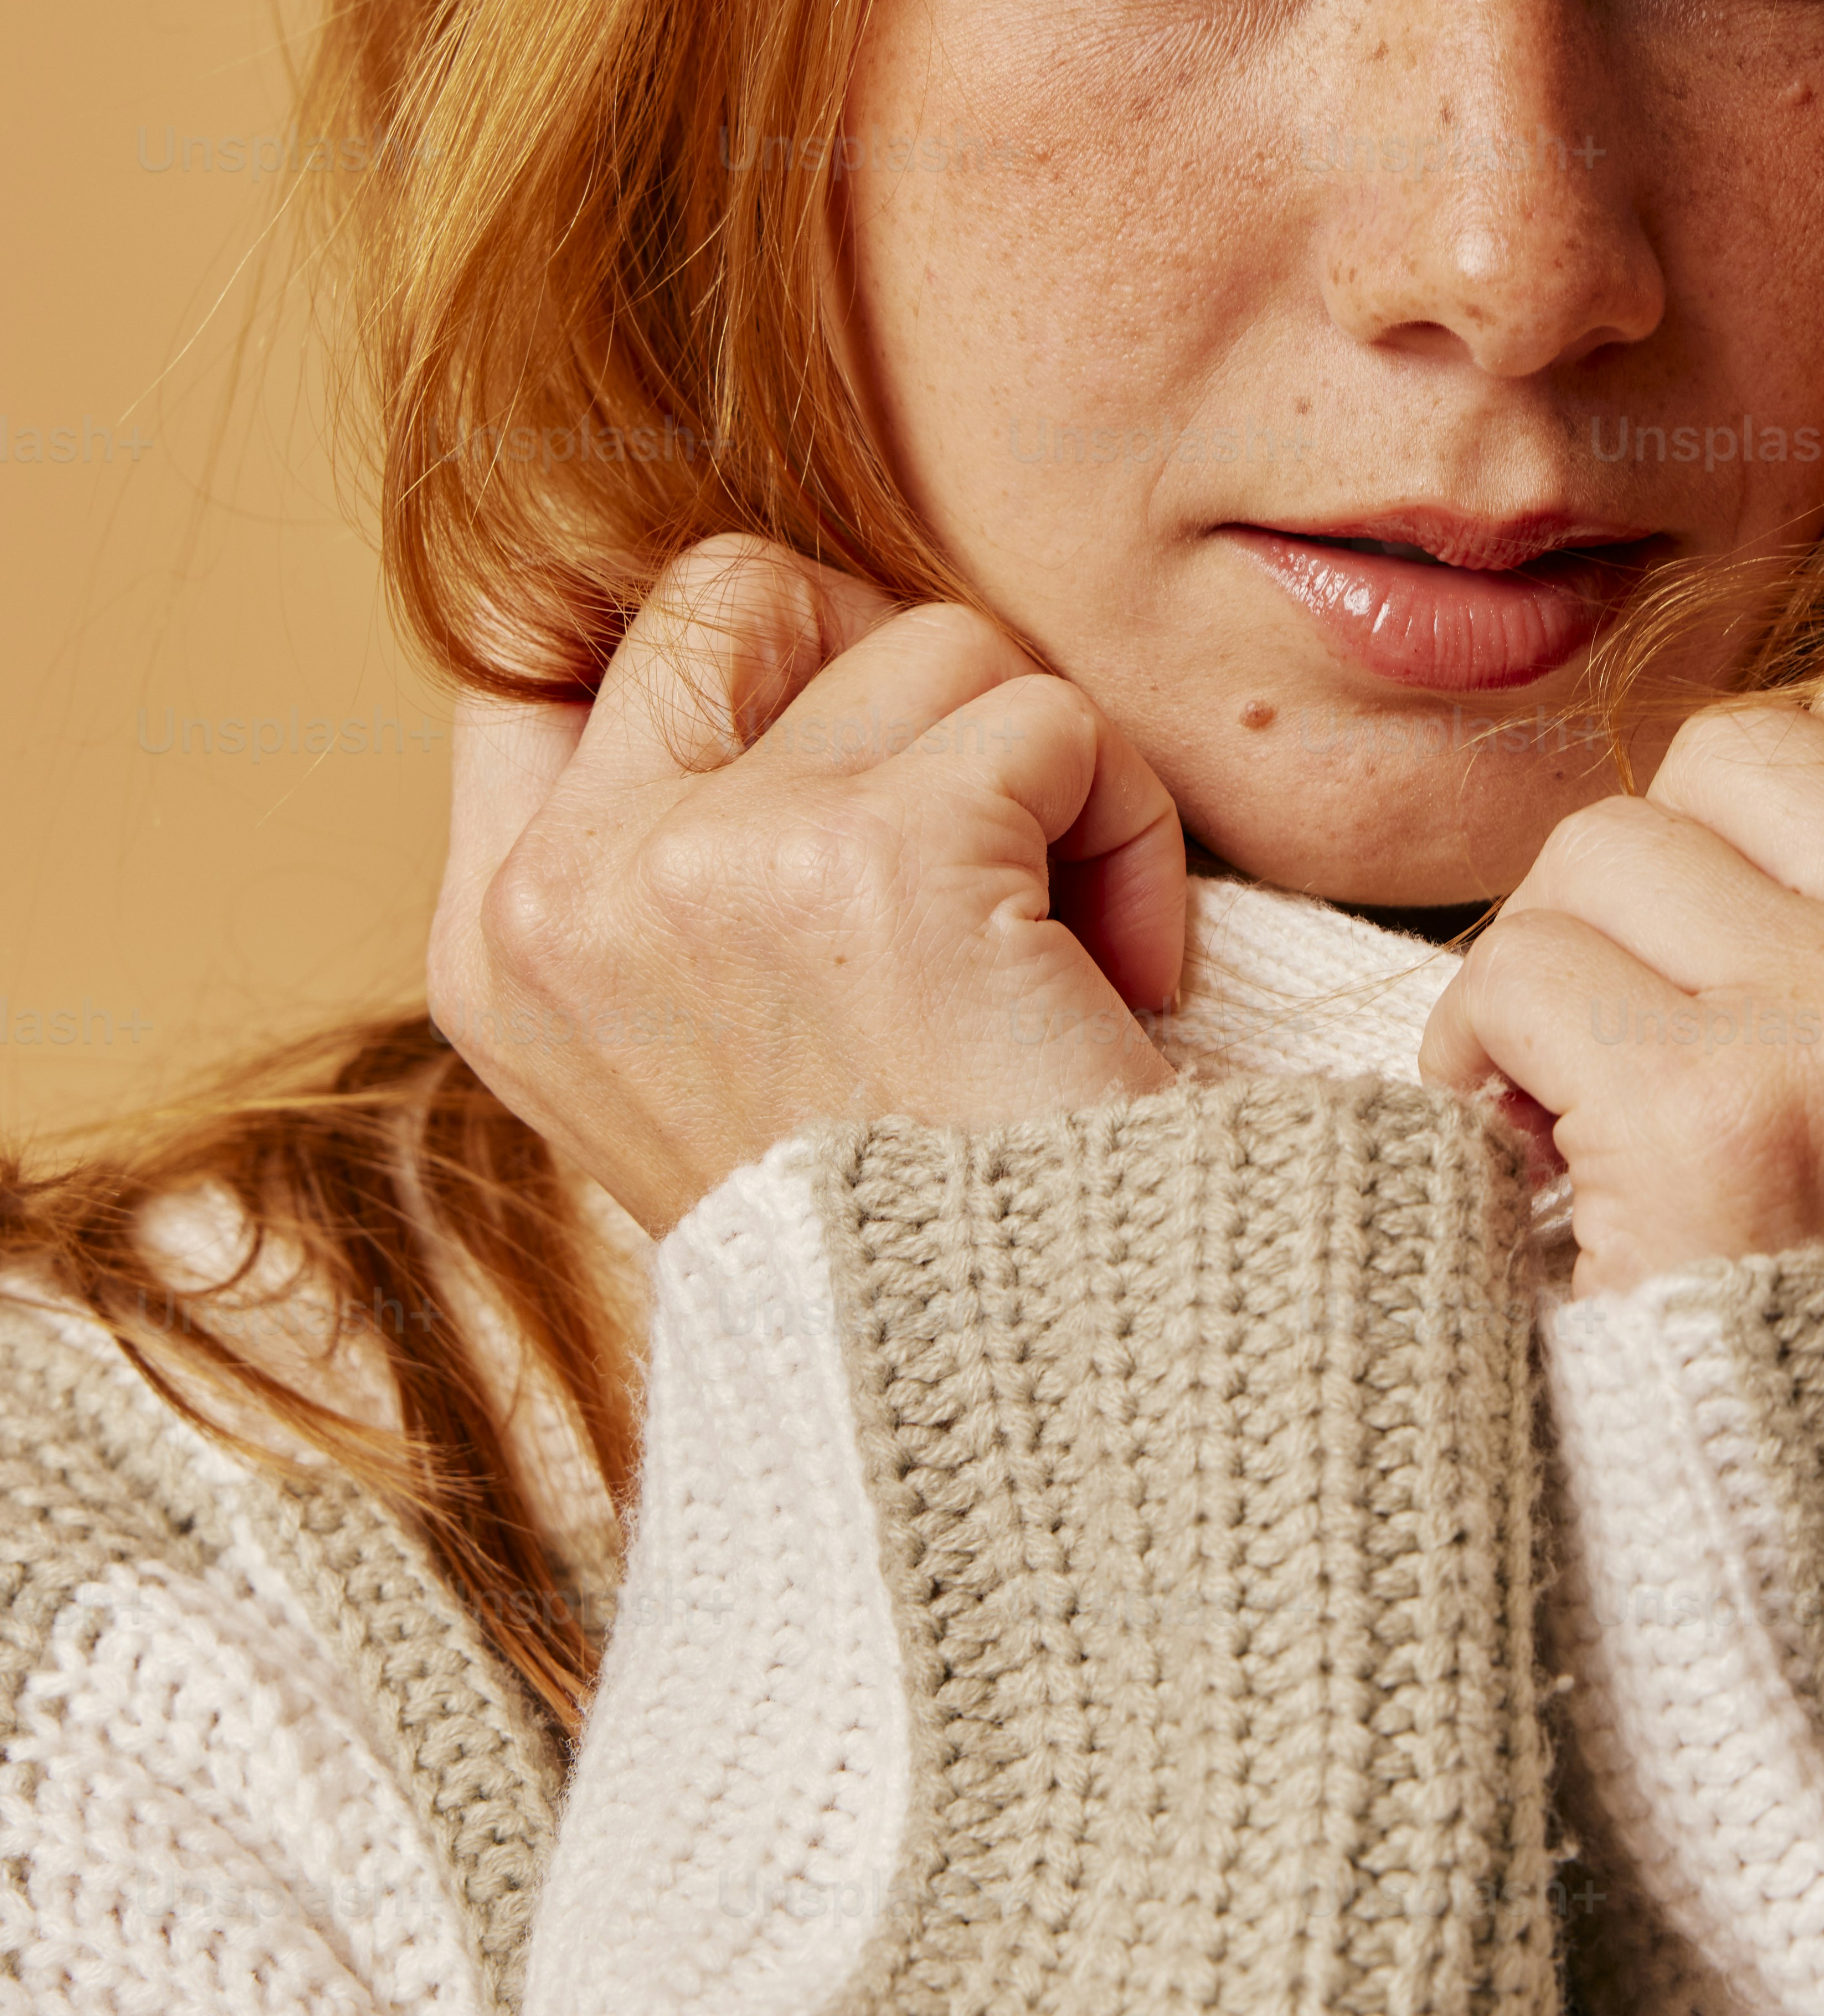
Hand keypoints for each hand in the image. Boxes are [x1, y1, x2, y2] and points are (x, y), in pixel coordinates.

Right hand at [427, 536, 1186, 1233]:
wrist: (1034, 1428)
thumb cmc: (912, 1238)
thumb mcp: (706, 1049)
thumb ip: (686, 856)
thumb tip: (771, 634)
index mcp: (500, 946)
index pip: (529, 638)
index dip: (710, 641)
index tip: (830, 721)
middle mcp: (569, 895)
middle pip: (738, 587)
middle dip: (891, 664)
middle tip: (978, 821)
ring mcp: (711, 867)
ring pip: (930, 641)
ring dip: (1041, 771)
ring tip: (1059, 956)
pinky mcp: (883, 863)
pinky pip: (1055, 720)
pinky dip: (1131, 830)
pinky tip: (1122, 984)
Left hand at [1415, 590, 1823, 1301]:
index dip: (1809, 820)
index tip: (1819, 963)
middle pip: (1732, 750)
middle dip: (1678, 894)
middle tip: (1706, 1058)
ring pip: (1603, 850)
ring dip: (1572, 986)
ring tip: (1631, 1134)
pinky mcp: (1724, 1118)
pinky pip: (1523, 968)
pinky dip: (1494, 1069)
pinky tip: (1557, 1180)